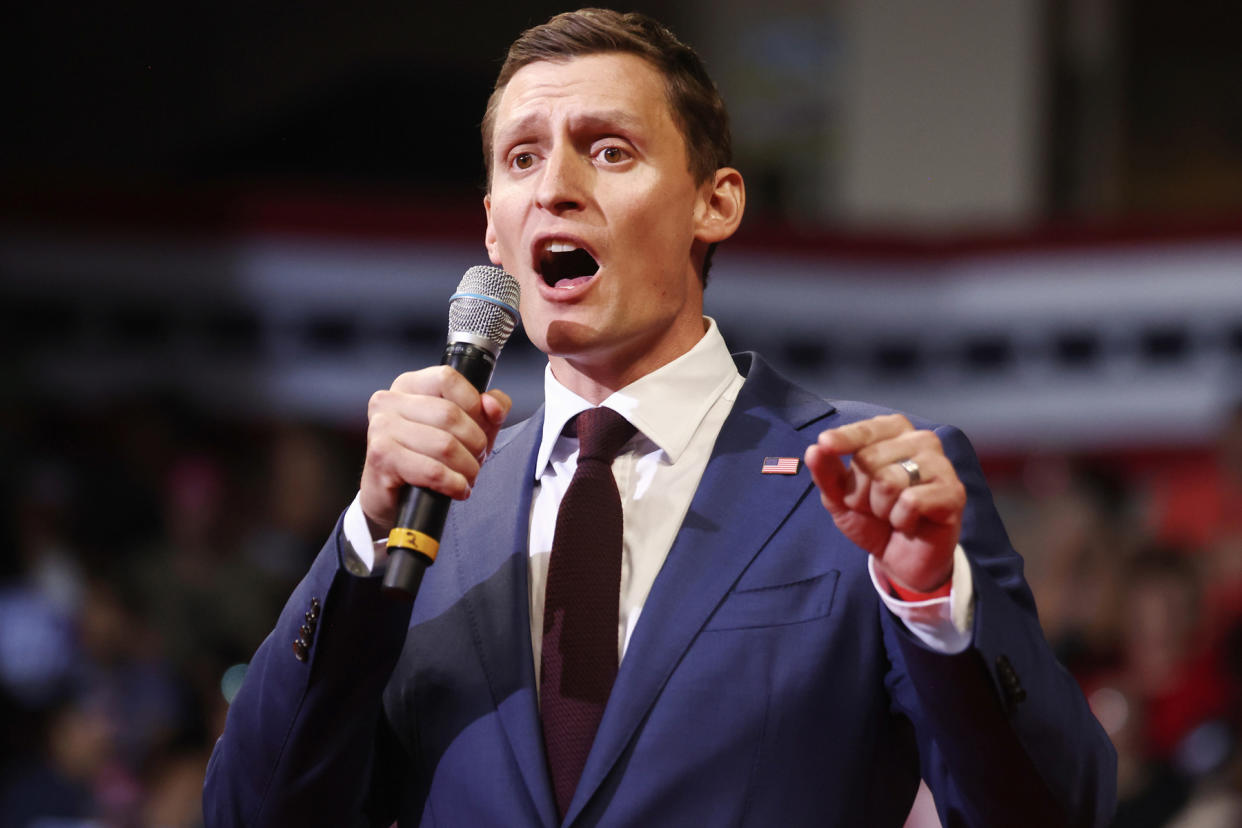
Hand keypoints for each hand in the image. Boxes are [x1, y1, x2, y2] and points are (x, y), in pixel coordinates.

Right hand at [360, 365, 511, 534]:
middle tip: (478, 458)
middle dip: (475, 442)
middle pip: (449, 414)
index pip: (447, 378)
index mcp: (408, 385)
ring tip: (468, 476)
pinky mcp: (381, 458)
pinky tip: (458, 488)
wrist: (395, 495)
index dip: (473, 403)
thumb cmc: (431, 455)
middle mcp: (389, 401)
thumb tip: (492, 405)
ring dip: (467, 467)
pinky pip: (432, 470)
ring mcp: (381, 428)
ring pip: (444, 445)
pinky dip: (454, 483)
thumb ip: (490, 407)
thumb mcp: (469, 425)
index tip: (480, 426)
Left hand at [804, 414, 964, 593]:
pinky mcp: (953, 492)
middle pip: (869, 460)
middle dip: (862, 493)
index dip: (844, 439)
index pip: (865, 430)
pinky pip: (910, 502)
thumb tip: (815, 449)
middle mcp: (920, 440)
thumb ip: (826, 472)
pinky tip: (909, 523)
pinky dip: (901, 520)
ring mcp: (940, 464)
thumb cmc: (872, 519)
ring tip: (892, 514)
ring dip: (881, 509)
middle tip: (876, 507)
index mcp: (894, 432)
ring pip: (888, 481)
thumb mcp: (840, 497)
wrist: (900, 559)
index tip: (825, 443)